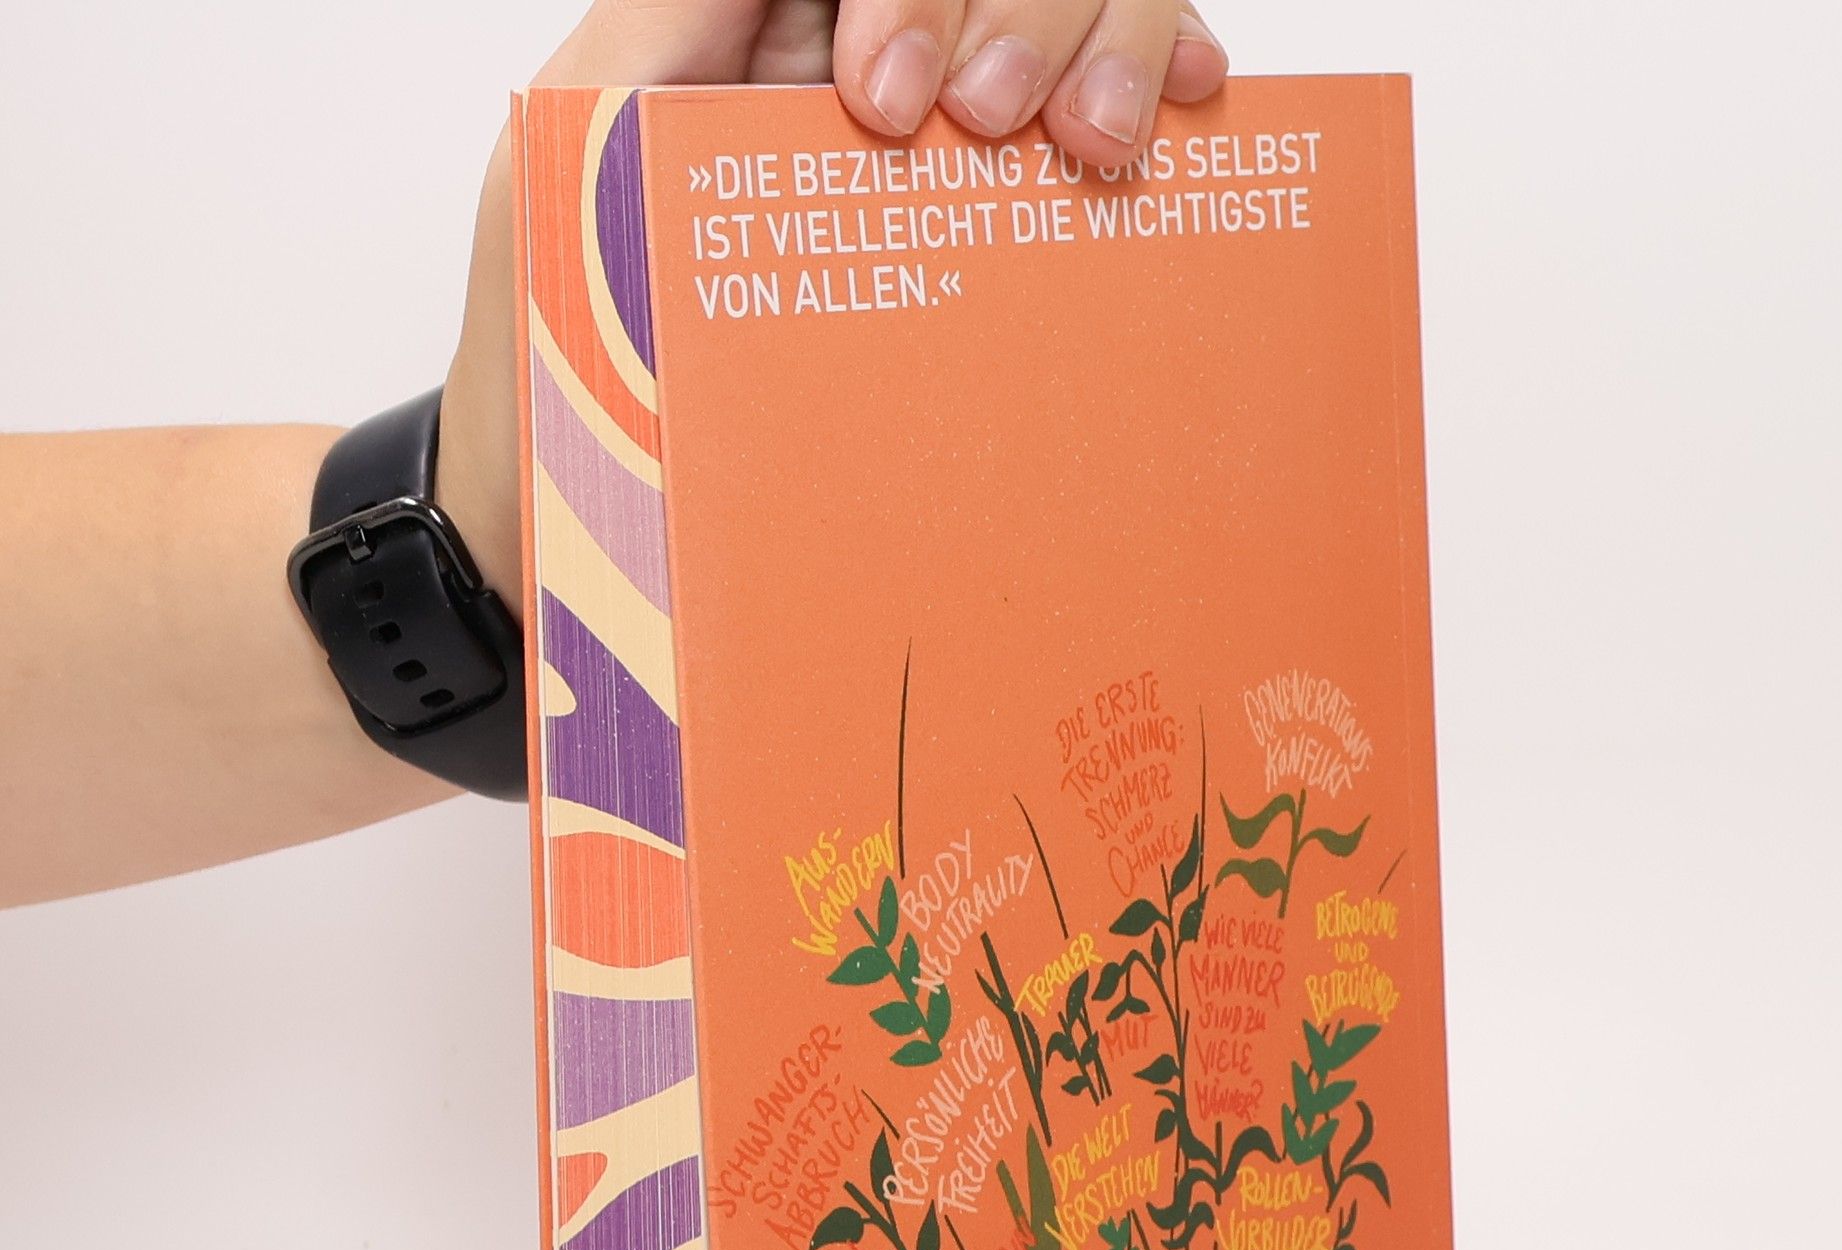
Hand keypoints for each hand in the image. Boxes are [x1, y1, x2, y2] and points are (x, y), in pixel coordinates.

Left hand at [438, 0, 1228, 611]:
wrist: (569, 511)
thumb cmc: (557, 353)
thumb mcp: (574, 162)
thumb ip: (667, 33)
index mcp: (757, 29)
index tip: (891, 95)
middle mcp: (856, 64)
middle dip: (1034, 11)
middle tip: (1002, 125)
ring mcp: (929, 150)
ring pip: (1070, 15)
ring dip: (1109, 40)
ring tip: (1094, 144)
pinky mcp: (980, 241)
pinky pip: (1090, 122)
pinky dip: (1152, 80)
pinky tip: (1188, 104)